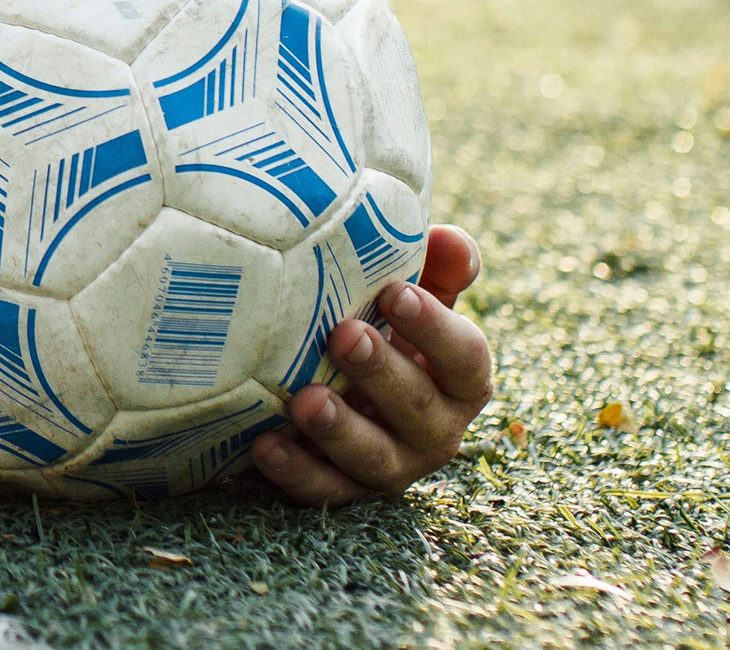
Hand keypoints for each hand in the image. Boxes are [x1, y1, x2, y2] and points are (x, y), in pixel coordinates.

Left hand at [251, 224, 493, 505]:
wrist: (333, 381)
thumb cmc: (380, 327)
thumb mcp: (408, 299)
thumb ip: (436, 270)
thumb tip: (449, 240)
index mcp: (460, 379)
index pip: (466, 358)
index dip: (434, 328)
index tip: (395, 291)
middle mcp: (435, 429)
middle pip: (418, 408)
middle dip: (382, 372)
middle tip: (343, 335)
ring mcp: (391, 465)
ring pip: (373, 457)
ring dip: (338, 429)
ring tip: (303, 400)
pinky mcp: (342, 488)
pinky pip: (321, 489)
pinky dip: (294, 470)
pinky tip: (264, 445)